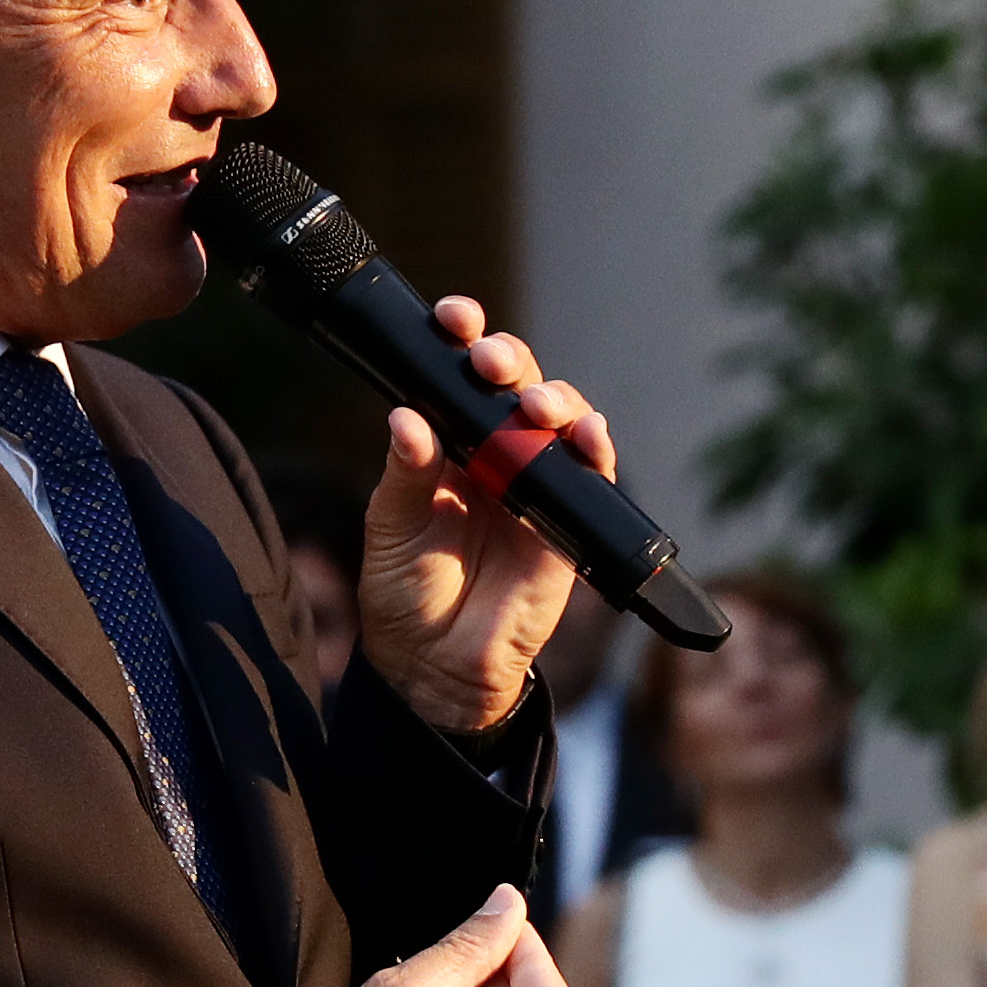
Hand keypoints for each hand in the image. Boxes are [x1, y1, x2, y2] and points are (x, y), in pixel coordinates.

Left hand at [352, 308, 612, 734]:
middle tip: (488, 361)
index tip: (454, 321)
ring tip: (534, 406)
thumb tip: (408, 417)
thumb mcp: (391, 527)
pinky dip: (595, 449)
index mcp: (448, 442)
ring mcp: (535, 484)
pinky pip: (592, 476)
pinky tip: (585, 434)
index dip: (463, 339)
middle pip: (517, 384)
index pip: (461, 376)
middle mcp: (496, 453)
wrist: (434, 666)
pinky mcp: (568, 522)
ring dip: (554, 399)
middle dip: (509, 359)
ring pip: (560, 419)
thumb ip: (406, 473)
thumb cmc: (405, 591)